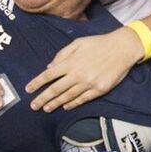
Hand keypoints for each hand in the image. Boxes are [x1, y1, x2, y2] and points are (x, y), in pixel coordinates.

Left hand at [25, 28, 142, 111]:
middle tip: (33, 106)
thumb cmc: (99, 43)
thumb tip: (50, 66)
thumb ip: (62, 54)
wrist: (122, 48)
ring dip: (55, 103)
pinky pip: (82, 99)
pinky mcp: (99, 90)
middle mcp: (78, 74)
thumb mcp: (78, 43)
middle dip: (42, 98)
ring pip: (68, 97)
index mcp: (71, 62)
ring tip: (46, 108)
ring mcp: (88, 83)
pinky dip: (72, 104)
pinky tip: (65, 106)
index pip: (49, 75)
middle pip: (55, 89)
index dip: (37, 83)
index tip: (28, 90)